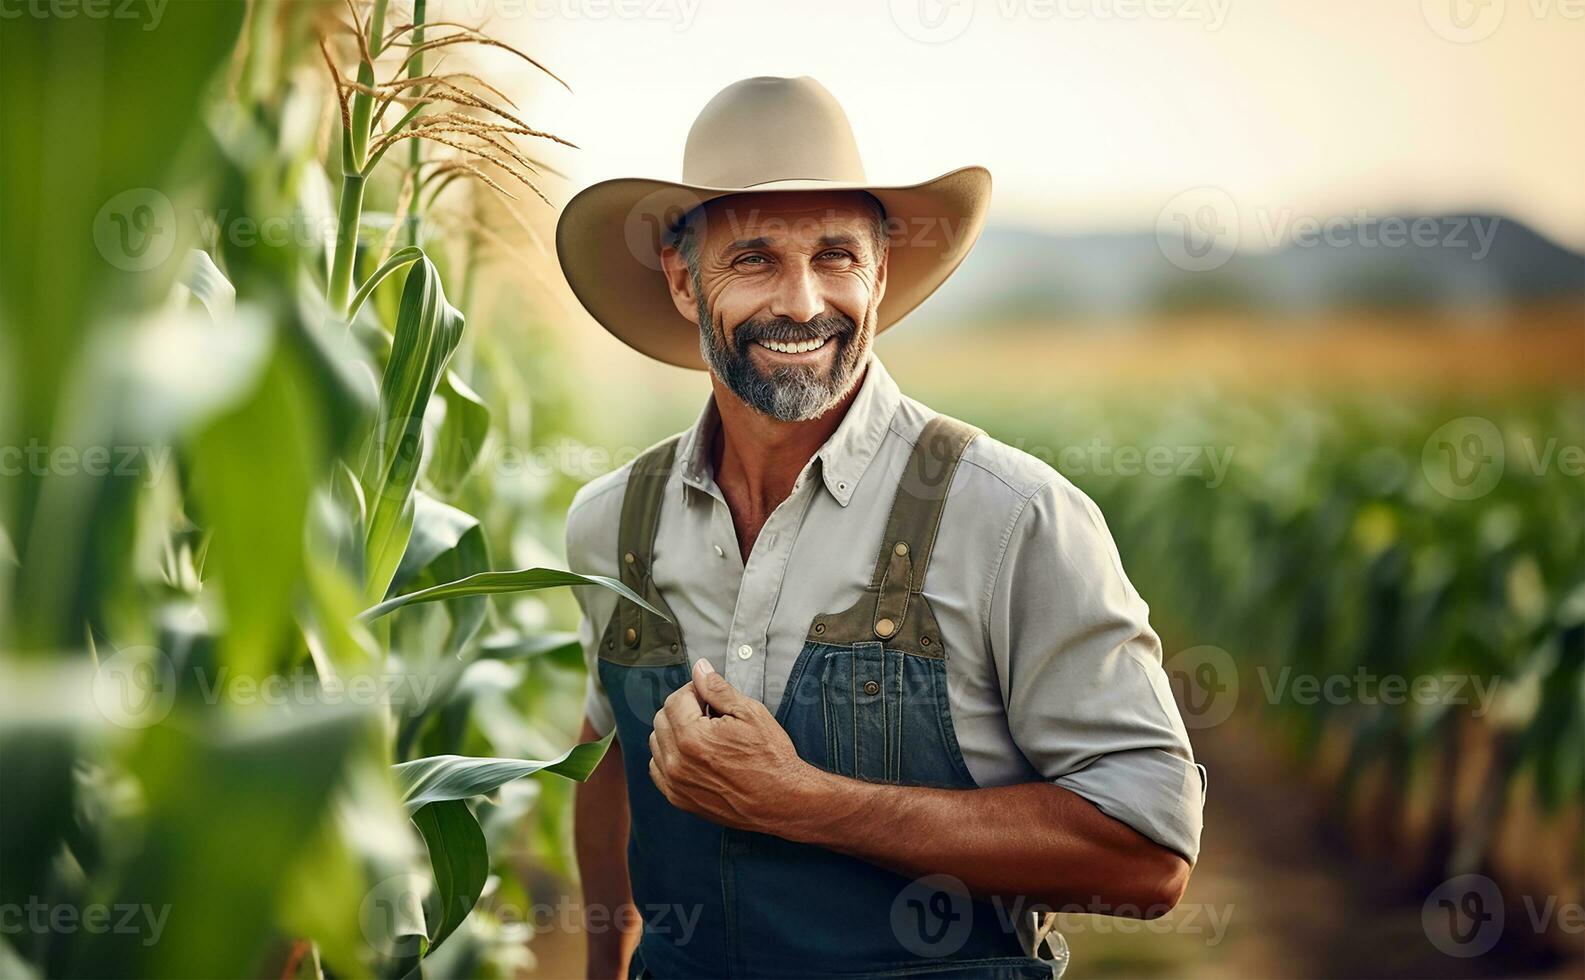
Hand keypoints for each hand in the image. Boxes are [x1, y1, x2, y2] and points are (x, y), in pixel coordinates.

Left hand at [648, 659, 816, 832]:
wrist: (782, 800)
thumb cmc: (771, 757)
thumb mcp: (750, 714)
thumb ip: (718, 689)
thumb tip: (700, 668)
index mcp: (693, 738)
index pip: (675, 700)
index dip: (693, 691)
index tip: (709, 696)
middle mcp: (678, 762)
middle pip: (662, 719)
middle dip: (682, 709)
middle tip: (708, 713)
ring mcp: (676, 783)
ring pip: (657, 743)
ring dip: (673, 731)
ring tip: (703, 734)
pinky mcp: (678, 798)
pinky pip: (658, 768)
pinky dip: (669, 756)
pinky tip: (693, 754)